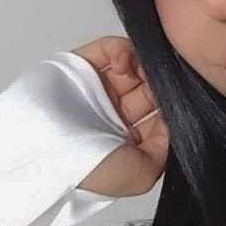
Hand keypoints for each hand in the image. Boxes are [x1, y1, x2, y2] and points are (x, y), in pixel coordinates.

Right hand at [72, 35, 169, 197]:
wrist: (43, 155)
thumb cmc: (89, 171)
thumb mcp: (140, 176)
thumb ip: (164, 148)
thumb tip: (171, 122)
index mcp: (125, 138)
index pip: (158, 113)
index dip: (172, 105)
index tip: (182, 100)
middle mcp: (112, 112)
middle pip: (148, 86)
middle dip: (160, 83)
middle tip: (168, 82)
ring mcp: (96, 87)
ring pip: (133, 65)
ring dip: (145, 66)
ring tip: (146, 73)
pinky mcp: (80, 65)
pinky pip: (108, 49)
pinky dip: (123, 50)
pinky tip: (126, 64)